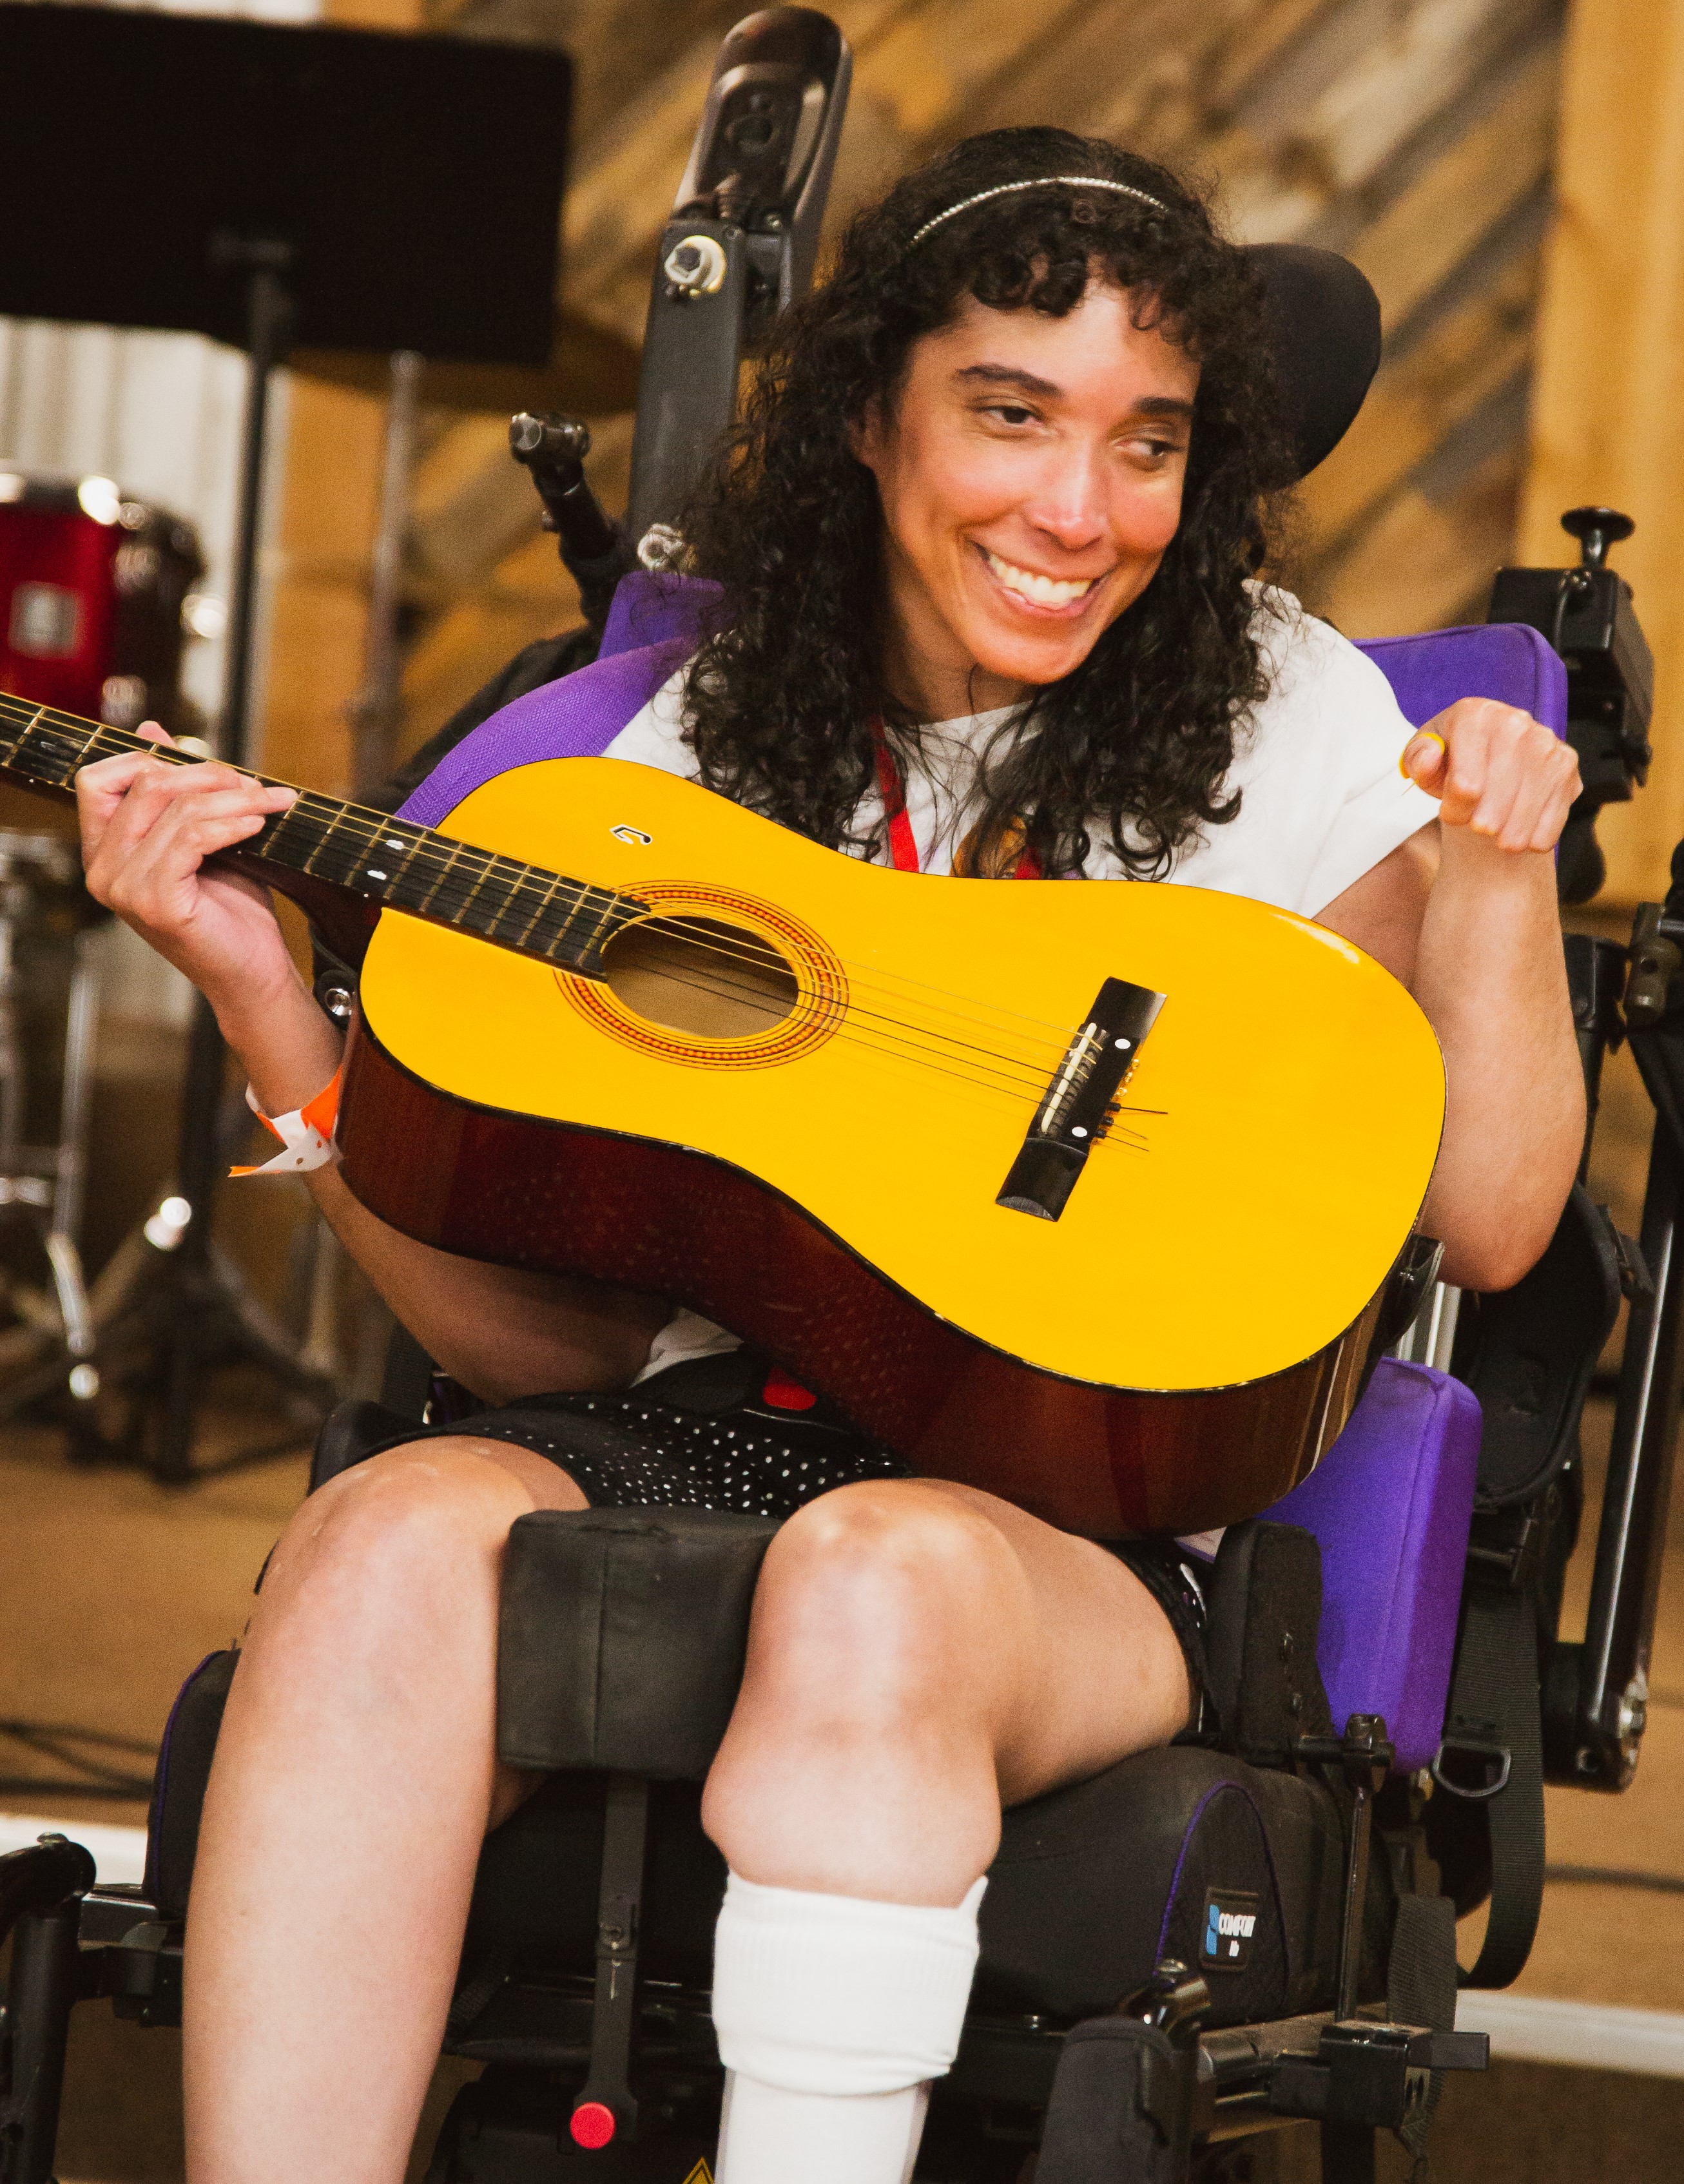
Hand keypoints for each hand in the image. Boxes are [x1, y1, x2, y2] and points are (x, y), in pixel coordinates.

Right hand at [75, 723, 300, 1029]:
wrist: (252, 971)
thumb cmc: (230, 909)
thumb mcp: (202, 839)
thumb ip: (176, 791)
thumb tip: (154, 730)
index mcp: (103, 852)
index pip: (98, 780)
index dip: (150, 760)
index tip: (207, 767)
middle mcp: (101, 870)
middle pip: (145, 784)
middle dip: (207, 774)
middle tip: (253, 785)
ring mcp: (123, 888)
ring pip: (177, 809)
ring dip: (234, 798)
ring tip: (270, 802)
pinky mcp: (154, 902)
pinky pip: (193, 837)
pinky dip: (232, 823)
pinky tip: (260, 822)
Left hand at [1401, 698, 1580, 854]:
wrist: (1488, 759)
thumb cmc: (1450, 762)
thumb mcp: (1422, 759)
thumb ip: (1418, 760)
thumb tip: (1430, 758)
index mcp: (1474, 714)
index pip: (1465, 781)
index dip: (1455, 809)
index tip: (1450, 815)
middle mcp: (1515, 721)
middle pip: (1499, 794)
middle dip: (1483, 823)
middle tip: (1477, 830)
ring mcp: (1546, 742)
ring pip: (1529, 807)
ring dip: (1511, 835)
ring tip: (1498, 839)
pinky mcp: (1567, 764)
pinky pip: (1555, 814)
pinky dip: (1537, 836)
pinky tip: (1522, 835)